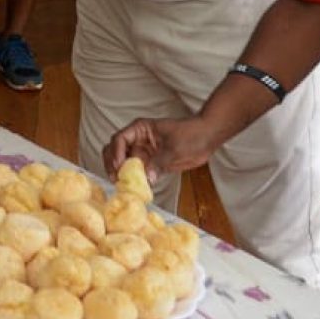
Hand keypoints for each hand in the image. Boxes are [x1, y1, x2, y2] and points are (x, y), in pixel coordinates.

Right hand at [104, 116, 221, 183]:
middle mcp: (138, 140)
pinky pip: (138, 172)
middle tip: (115, 179)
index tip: (120, 166)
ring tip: (122, 185)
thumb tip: (147, 178)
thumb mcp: (175, 147)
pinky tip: (136, 189)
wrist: (206, 138)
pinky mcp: (151, 163)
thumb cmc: (191, 135)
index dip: (116, 152)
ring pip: (123, 162)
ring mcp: (144, 152)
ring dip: (120, 173)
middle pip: (115, 150)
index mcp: (140, 129)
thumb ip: (160, 162)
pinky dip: (134, 180)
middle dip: (112, 163)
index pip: (120, 139)